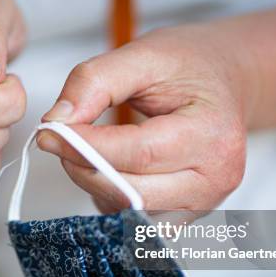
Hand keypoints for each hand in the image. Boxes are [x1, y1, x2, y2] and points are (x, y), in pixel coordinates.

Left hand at [38, 26, 251, 211]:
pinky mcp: (186, 215)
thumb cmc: (190, 66)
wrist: (225, 82)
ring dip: (94, 184)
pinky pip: (134, 221)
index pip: (139, 154)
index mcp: (213, 135)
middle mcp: (215, 178)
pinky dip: (110, 198)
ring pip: (129, 212)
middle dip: (83, 168)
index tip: (50, 132)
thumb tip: (57, 121)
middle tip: (60, 140)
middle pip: (132, 192)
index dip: (85, 147)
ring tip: (87, 149)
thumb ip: (95, 82)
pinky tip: (109, 168)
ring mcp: (204, 203)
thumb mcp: (143, 55)